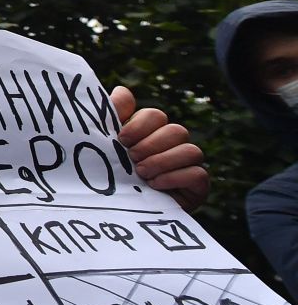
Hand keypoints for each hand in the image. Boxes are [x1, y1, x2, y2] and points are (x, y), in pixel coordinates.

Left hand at [112, 86, 209, 211]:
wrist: (121, 213)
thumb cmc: (112, 178)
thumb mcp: (106, 148)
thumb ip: (110, 119)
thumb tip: (122, 91)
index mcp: (149, 133)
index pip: (154, 115)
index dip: (139, 123)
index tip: (121, 138)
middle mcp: (171, 145)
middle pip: (175, 130)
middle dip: (152, 144)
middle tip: (132, 158)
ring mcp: (187, 164)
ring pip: (190, 149)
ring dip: (163, 161)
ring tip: (142, 173)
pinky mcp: (197, 186)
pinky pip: (199, 174)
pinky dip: (175, 177)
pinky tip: (156, 185)